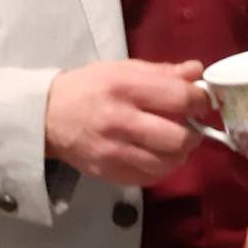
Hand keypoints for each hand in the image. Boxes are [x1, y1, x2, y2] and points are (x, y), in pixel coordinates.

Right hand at [45, 59, 211, 186]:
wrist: (46, 116)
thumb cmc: (88, 87)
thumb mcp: (122, 69)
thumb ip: (162, 72)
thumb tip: (197, 72)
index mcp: (125, 87)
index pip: (179, 98)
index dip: (200, 101)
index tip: (201, 102)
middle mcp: (120, 121)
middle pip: (178, 138)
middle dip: (194, 133)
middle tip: (190, 127)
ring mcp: (113, 151)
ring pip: (167, 164)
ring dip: (179, 154)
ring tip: (174, 143)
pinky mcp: (108, 173)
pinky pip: (149, 178)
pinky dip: (160, 169)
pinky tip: (156, 156)